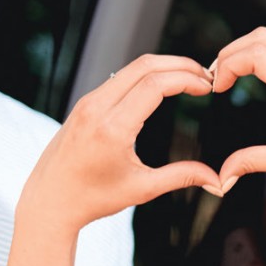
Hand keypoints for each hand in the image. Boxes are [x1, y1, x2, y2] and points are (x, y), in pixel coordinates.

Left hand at [16, 55, 217, 234]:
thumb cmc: (93, 198)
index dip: (186, 79)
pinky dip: (145, 76)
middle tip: (205, 76)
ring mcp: (88, 103)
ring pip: (131, 69)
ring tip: (189, 79)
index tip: (207, 88)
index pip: (155, 85)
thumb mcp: (142, 189)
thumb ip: (181, 177)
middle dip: (180, 65)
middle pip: (144, 66)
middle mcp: (97, 108)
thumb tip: (216, 180)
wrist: (49, 200)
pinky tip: (163, 87)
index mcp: (112, 128)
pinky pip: (119, 79)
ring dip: (163, 67)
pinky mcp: (84, 105)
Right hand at [211, 27, 265, 213]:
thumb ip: (253, 162)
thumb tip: (221, 179)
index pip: (258, 56)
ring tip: (229, 77)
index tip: (216, 88)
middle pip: (262, 38)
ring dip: (247, 52)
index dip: (228, 65)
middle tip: (215, 77)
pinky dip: (265, 56)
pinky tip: (254, 77)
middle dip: (231, 52)